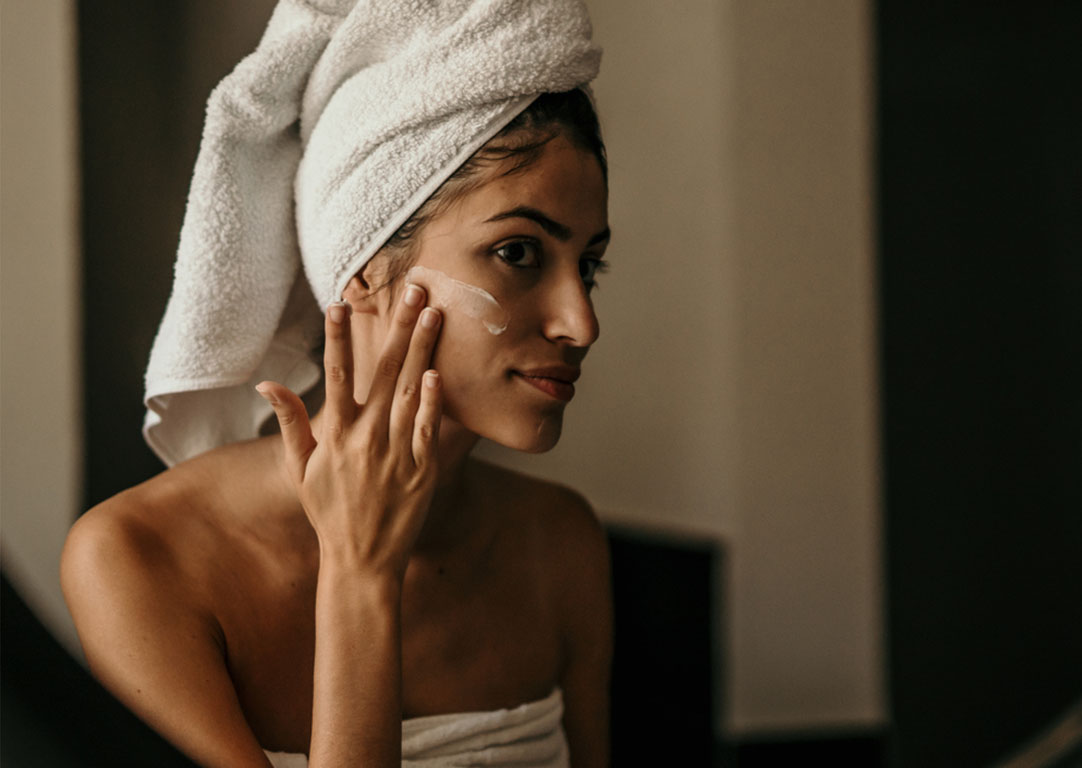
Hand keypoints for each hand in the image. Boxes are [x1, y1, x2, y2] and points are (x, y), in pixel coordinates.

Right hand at [255, 284, 442, 579]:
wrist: (362, 560)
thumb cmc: (328, 511)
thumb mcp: (301, 469)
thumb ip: (291, 423)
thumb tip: (267, 383)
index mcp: (336, 437)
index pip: (336, 376)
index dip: (338, 339)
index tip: (340, 303)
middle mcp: (366, 440)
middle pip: (384, 372)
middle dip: (399, 327)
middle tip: (414, 290)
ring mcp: (397, 455)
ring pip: (410, 392)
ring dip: (423, 350)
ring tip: (435, 314)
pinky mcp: (423, 472)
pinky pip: (428, 431)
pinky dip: (431, 402)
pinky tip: (437, 373)